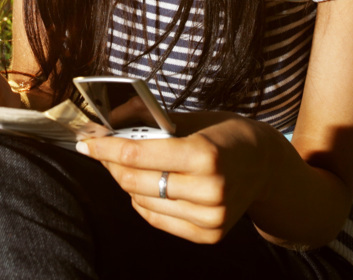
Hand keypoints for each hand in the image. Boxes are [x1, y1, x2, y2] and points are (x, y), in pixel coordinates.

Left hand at [76, 111, 270, 243]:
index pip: (138, 153)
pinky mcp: (209, 235)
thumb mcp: (192, 118)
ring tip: (125, 166)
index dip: (106, 148)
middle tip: (101, 151)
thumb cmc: (225, 135)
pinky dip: (143, 202)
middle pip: (135, 181)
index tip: (87, 143)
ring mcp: (211, 217)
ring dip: (126, 183)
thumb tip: (110, 118)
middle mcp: (209, 190)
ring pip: (143, 202)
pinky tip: (144, 186)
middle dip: (112, 165)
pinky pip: (158, 219)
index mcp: (205, 155)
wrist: (265, 166)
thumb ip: (151, 118)